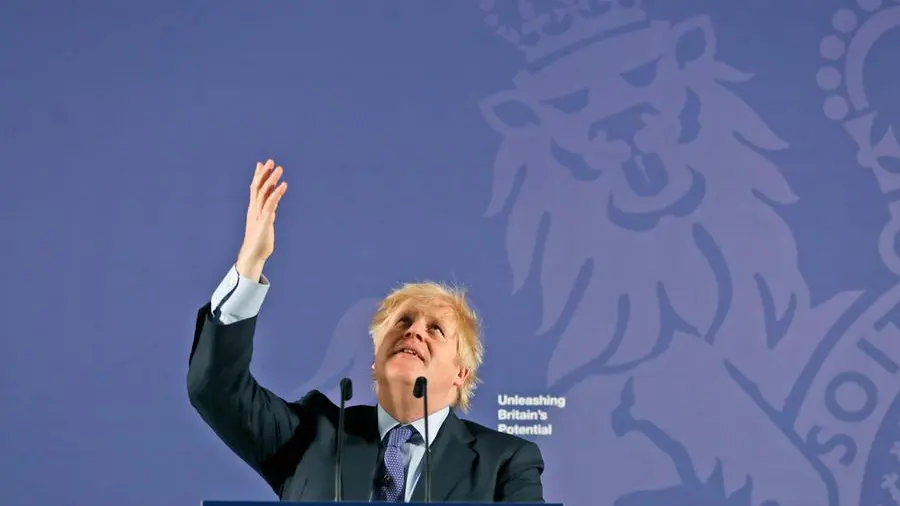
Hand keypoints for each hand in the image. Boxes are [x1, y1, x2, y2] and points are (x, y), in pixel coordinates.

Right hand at [236, 159, 286, 280]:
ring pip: (264, 192)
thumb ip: (268, 214)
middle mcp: (254, 209)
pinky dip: (277, 193)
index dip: (258, 176)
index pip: (255, 189)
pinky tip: (284, 185)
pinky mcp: (265, 220)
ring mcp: (259, 214)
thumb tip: (272, 209)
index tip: (262, 164)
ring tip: (279, 168)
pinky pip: (271, 203)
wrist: (253, 255)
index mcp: (254, 209)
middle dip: (264, 173)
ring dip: (272, 179)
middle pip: (258, 187)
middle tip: (270, 160)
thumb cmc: (260, 241)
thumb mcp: (265, 223)